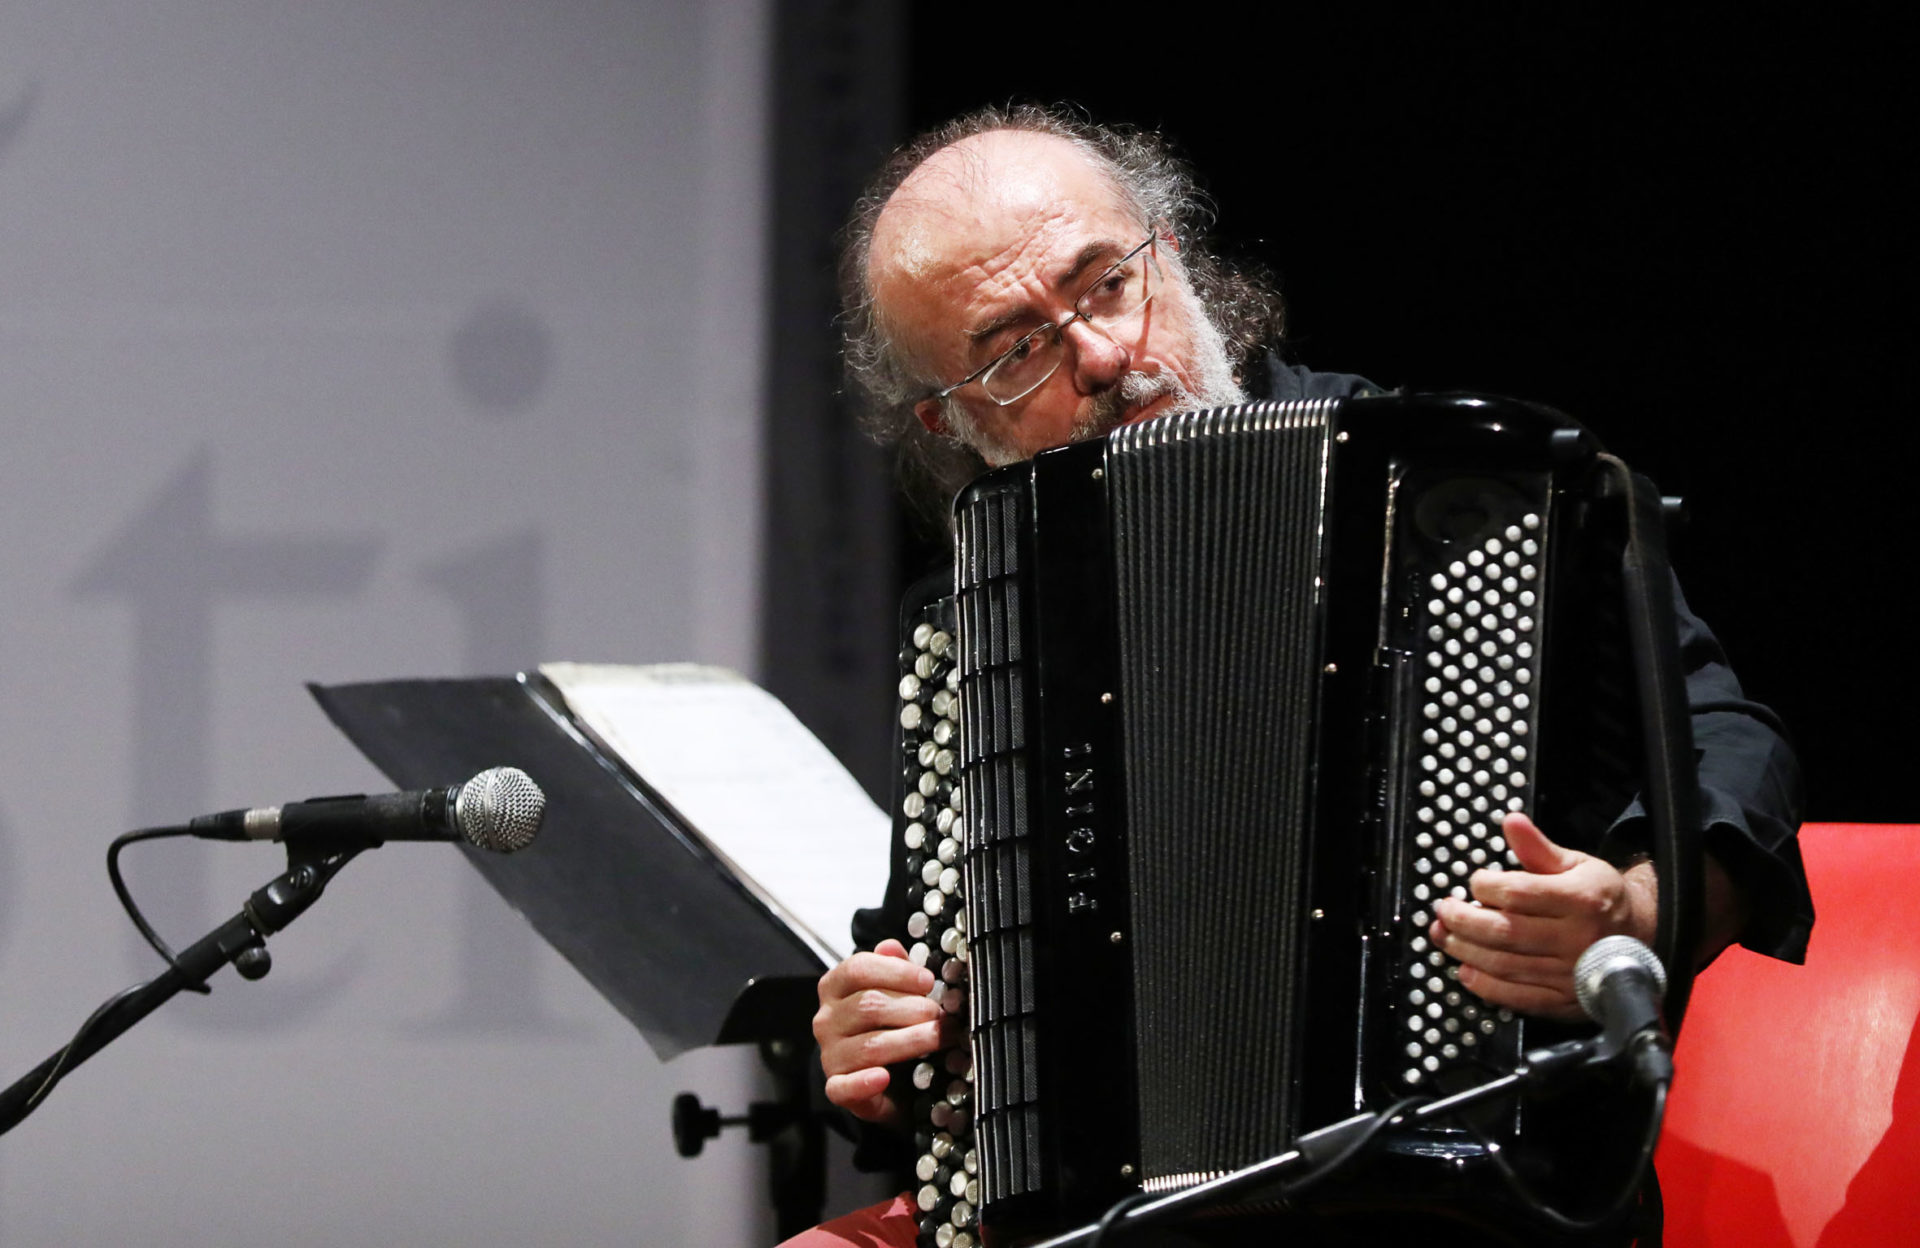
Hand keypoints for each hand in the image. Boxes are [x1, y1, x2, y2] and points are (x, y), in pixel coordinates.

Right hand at [813, 939, 948, 1123]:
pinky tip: (884, 1076)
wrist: (884, 1076)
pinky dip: (864, 1083)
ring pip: (869, 1046)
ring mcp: (829, 1054)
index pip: (858, 969)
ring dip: (910, 1041)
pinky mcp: (836, 1087)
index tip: (929, 981)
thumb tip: (891, 946)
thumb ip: (892, 967)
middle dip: (912, 1009)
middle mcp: (826, 1019)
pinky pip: (844, 1087)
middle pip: (868, 1006)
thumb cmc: (887, 1024)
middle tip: (942, 1015)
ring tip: (939, 1038)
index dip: (897, 973)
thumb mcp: (891, 990)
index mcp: (835, 987)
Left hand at [1428, 813, 1657, 1020]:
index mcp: (1580, 899)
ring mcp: (1569, 973)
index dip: (1486, 887)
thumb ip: (1538, 848)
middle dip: (1463, 921)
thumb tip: (1511, 820)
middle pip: (1505, 931)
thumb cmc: (1598, 897)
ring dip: (1465, 951)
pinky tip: (1466, 970)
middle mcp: (1575, 938)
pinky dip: (1485, 985)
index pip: (1519, 893)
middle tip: (1443, 911)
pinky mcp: (1563, 1001)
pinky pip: (1517, 997)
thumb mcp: (1576, 864)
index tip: (1473, 882)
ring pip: (1505, 965)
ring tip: (1444, 936)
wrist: (1639, 938)